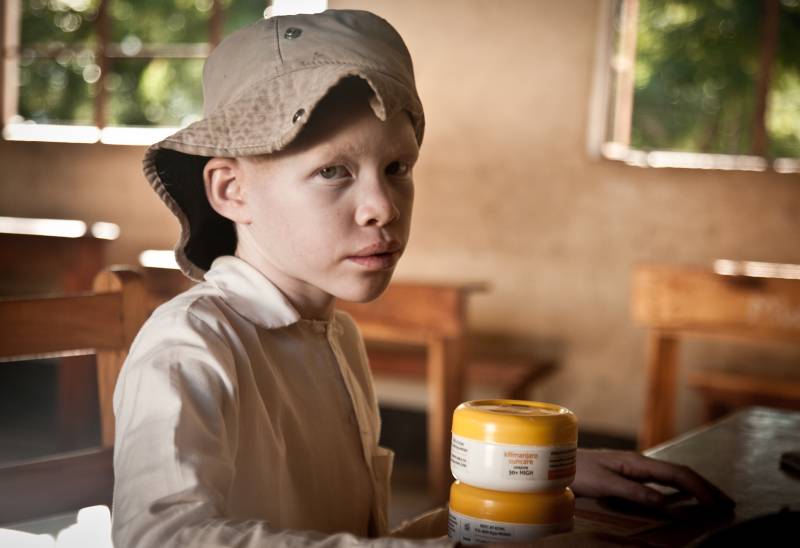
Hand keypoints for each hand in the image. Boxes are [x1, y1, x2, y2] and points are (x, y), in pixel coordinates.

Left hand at [572, 448, 733, 507]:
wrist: (556, 461)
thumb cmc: (577, 471)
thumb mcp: (605, 484)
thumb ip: (634, 492)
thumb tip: (666, 502)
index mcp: (637, 462)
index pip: (677, 474)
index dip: (700, 488)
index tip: (718, 503)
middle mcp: (639, 462)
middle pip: (679, 472)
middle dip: (705, 486)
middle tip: (727, 503)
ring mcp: (634, 467)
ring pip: (671, 475)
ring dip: (694, 487)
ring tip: (712, 500)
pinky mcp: (627, 473)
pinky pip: (660, 480)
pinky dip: (678, 488)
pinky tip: (681, 496)